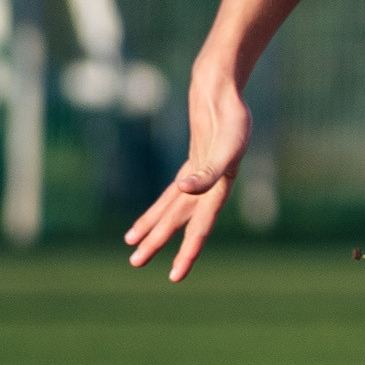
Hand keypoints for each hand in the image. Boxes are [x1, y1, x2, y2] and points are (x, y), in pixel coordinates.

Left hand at [124, 59, 248, 281]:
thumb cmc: (231, 116)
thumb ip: (208, 171)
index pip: (200, 228)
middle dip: (159, 244)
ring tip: (134, 250)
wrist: (223, 90)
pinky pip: (171, 195)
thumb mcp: (225, 143)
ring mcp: (199, 177)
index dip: (188, 252)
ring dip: (155, 229)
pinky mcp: (192, 165)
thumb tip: (184, 190)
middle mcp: (208, 188)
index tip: (174, 275)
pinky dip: (158, 209)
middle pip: (180, 223)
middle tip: (136, 264)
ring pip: (173, 211)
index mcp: (219, 188)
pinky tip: (148, 221)